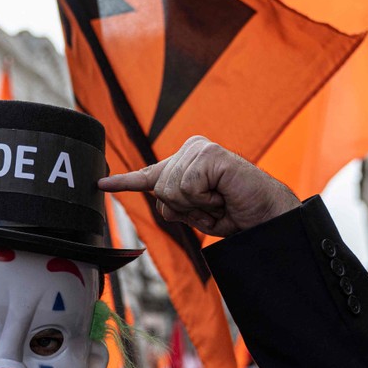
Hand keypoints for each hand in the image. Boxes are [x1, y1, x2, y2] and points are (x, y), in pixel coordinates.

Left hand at [98, 136, 298, 236]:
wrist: (267, 218)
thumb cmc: (235, 214)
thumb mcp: (196, 212)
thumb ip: (174, 204)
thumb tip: (158, 200)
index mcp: (185, 163)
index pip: (148, 175)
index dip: (123, 182)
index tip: (100, 184)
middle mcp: (190, 150)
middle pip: (159, 190)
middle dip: (186, 209)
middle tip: (214, 206)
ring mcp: (199, 150)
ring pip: (171, 190)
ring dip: (197, 206)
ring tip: (220, 201)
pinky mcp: (209, 154)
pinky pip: (187, 188)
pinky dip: (205, 200)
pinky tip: (222, 194)